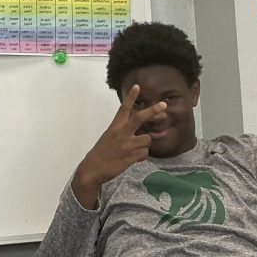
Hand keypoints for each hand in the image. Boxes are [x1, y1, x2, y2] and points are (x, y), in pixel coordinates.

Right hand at [72, 85, 166, 208]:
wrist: (93, 169)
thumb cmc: (101, 152)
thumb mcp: (109, 136)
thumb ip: (122, 130)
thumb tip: (138, 129)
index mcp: (115, 126)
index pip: (123, 108)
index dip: (131, 97)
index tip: (137, 86)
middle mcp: (121, 133)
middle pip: (140, 118)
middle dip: (152, 111)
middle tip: (163, 105)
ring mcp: (127, 145)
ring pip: (147, 139)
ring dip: (145, 144)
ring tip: (136, 149)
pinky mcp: (131, 157)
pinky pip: (145, 153)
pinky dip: (142, 156)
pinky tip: (134, 158)